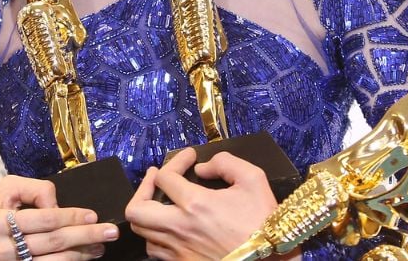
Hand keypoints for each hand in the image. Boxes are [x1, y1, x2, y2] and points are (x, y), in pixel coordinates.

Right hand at [0, 175, 117, 260]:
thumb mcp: (6, 190)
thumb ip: (35, 190)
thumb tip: (59, 206)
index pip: (44, 218)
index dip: (71, 217)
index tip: (93, 215)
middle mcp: (2, 247)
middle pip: (52, 242)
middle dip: (85, 236)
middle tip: (110, 232)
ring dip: (80, 255)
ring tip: (99, 248)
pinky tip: (80, 260)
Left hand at [125, 148, 286, 260]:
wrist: (271, 260)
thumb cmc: (264, 221)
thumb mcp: (253, 180)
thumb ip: (225, 163)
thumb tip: (202, 168)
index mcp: (195, 204)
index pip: (165, 176)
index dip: (176, 160)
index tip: (190, 158)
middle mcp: (179, 229)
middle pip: (136, 209)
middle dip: (142, 188)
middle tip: (157, 178)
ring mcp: (178, 251)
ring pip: (142, 232)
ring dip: (148, 213)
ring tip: (161, 202)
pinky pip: (155, 250)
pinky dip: (156, 235)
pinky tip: (170, 226)